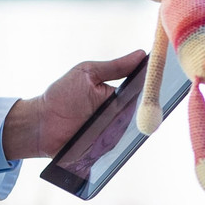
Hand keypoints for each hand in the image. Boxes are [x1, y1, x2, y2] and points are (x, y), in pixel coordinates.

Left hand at [3, 49, 145, 158]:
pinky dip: (120, 142)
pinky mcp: (104, 149)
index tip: (164, 82)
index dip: (153, 88)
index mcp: (116, 95)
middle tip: (153, 103)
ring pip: (132, 131)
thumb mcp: (88, 74)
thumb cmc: (62, 95)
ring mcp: (111, 133)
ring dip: (134, 126)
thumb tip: (140, 54)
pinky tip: (118, 134)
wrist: (40, 124)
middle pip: (141, 114)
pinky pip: (118, 147)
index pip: (141, 92)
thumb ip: (114, 67)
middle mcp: (117, 115)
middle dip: (149, 108)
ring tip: (133, 118)